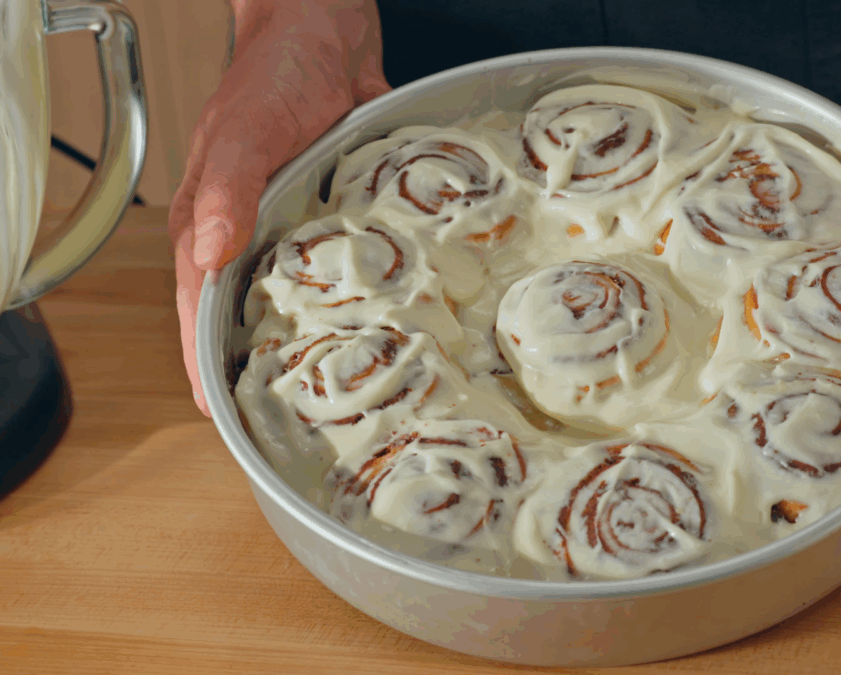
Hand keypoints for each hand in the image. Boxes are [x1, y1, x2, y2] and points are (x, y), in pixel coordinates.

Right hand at [170, 0, 388, 415]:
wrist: (326, 30)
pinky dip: (346, 299)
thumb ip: (226, 191)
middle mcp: (248, 230)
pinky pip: (335, 266)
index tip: (218, 412)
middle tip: (282, 416)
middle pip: (242, 310)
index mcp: (210, 219)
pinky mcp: (331, 214)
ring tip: (326, 387)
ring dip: (301, 336)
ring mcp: (290, 224)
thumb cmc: (276, 74)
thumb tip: (212, 255)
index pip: (198, 304)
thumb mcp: (246, 132)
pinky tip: (371, 326)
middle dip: (253, 361)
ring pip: (290, 295)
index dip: (203, 359)